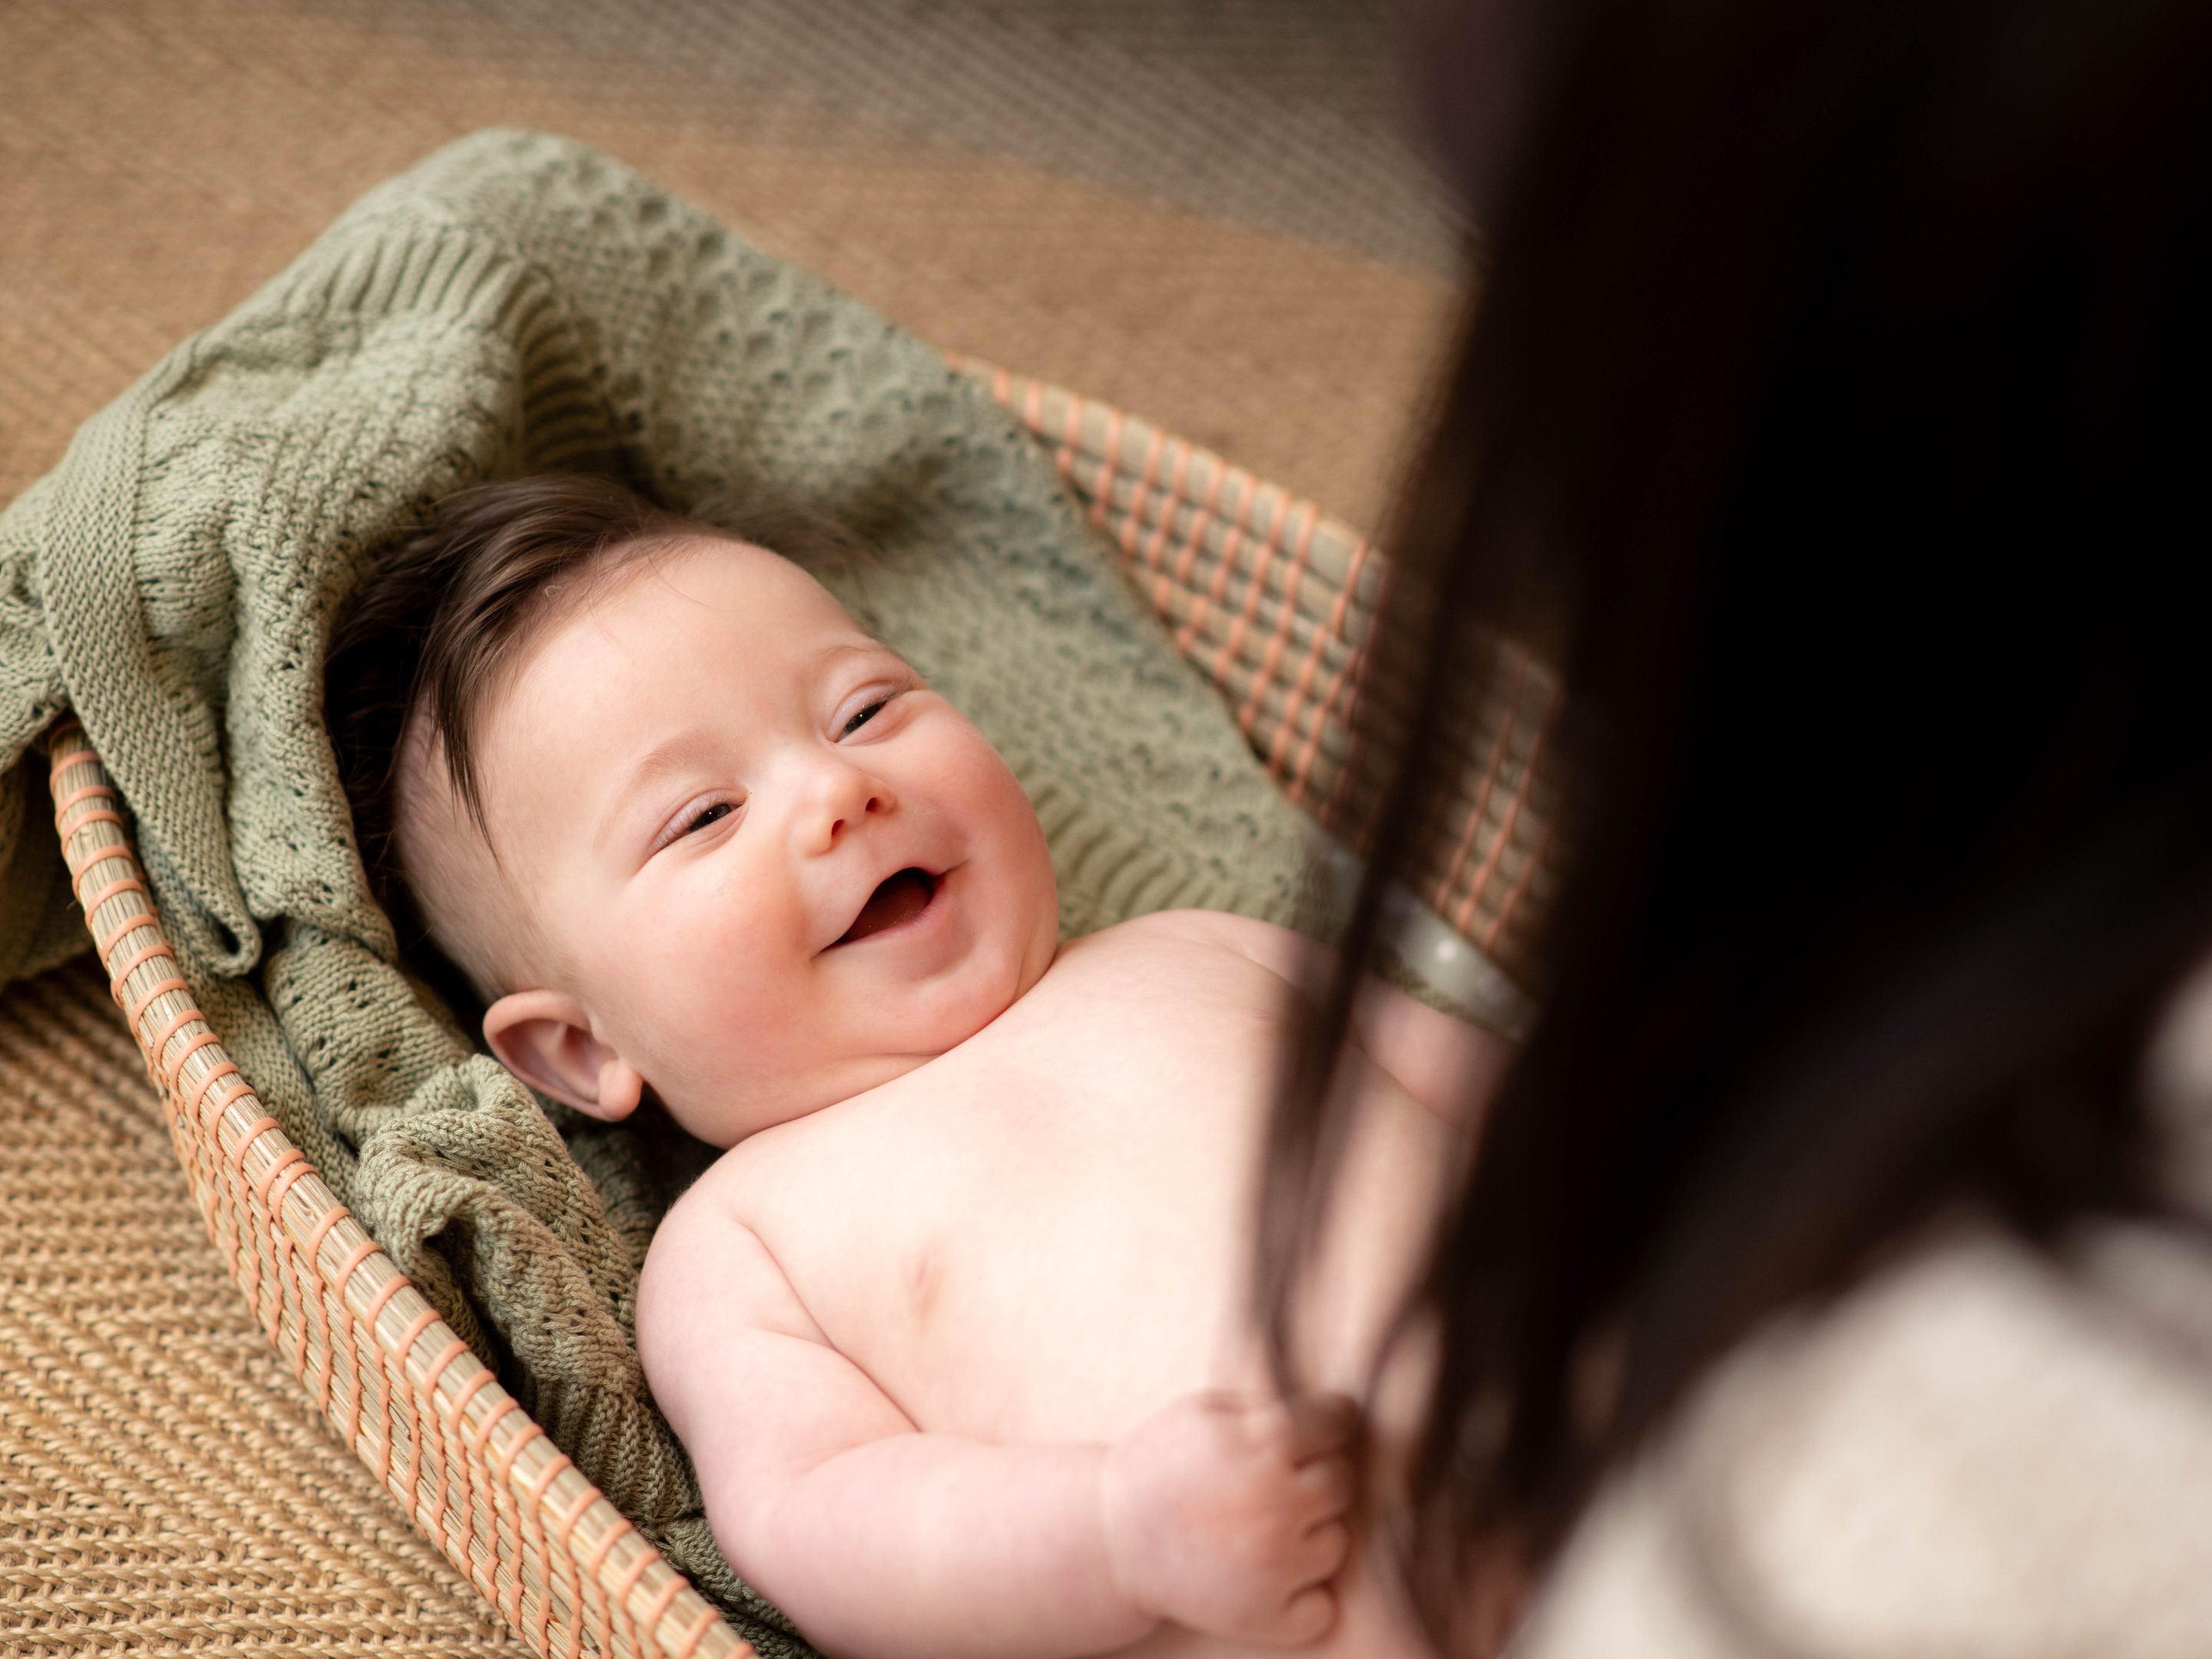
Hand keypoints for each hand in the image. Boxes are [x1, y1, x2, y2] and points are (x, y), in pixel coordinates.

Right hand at [1099, 1390, 1358, 1646]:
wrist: (1110, 1541)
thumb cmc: (1160, 1465)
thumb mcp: (1203, 1410)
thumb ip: (1268, 1403)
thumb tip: (1337, 1408)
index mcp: (1262, 1444)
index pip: (1339, 1419)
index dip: (1326, 1421)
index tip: (1312, 1430)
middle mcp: (1276, 1505)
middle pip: (1342, 1481)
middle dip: (1315, 1476)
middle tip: (1273, 1482)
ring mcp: (1275, 1566)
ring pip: (1338, 1542)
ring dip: (1310, 1534)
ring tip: (1261, 1527)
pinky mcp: (1267, 1616)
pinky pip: (1323, 1606)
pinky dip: (1302, 1595)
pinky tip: (1266, 1573)